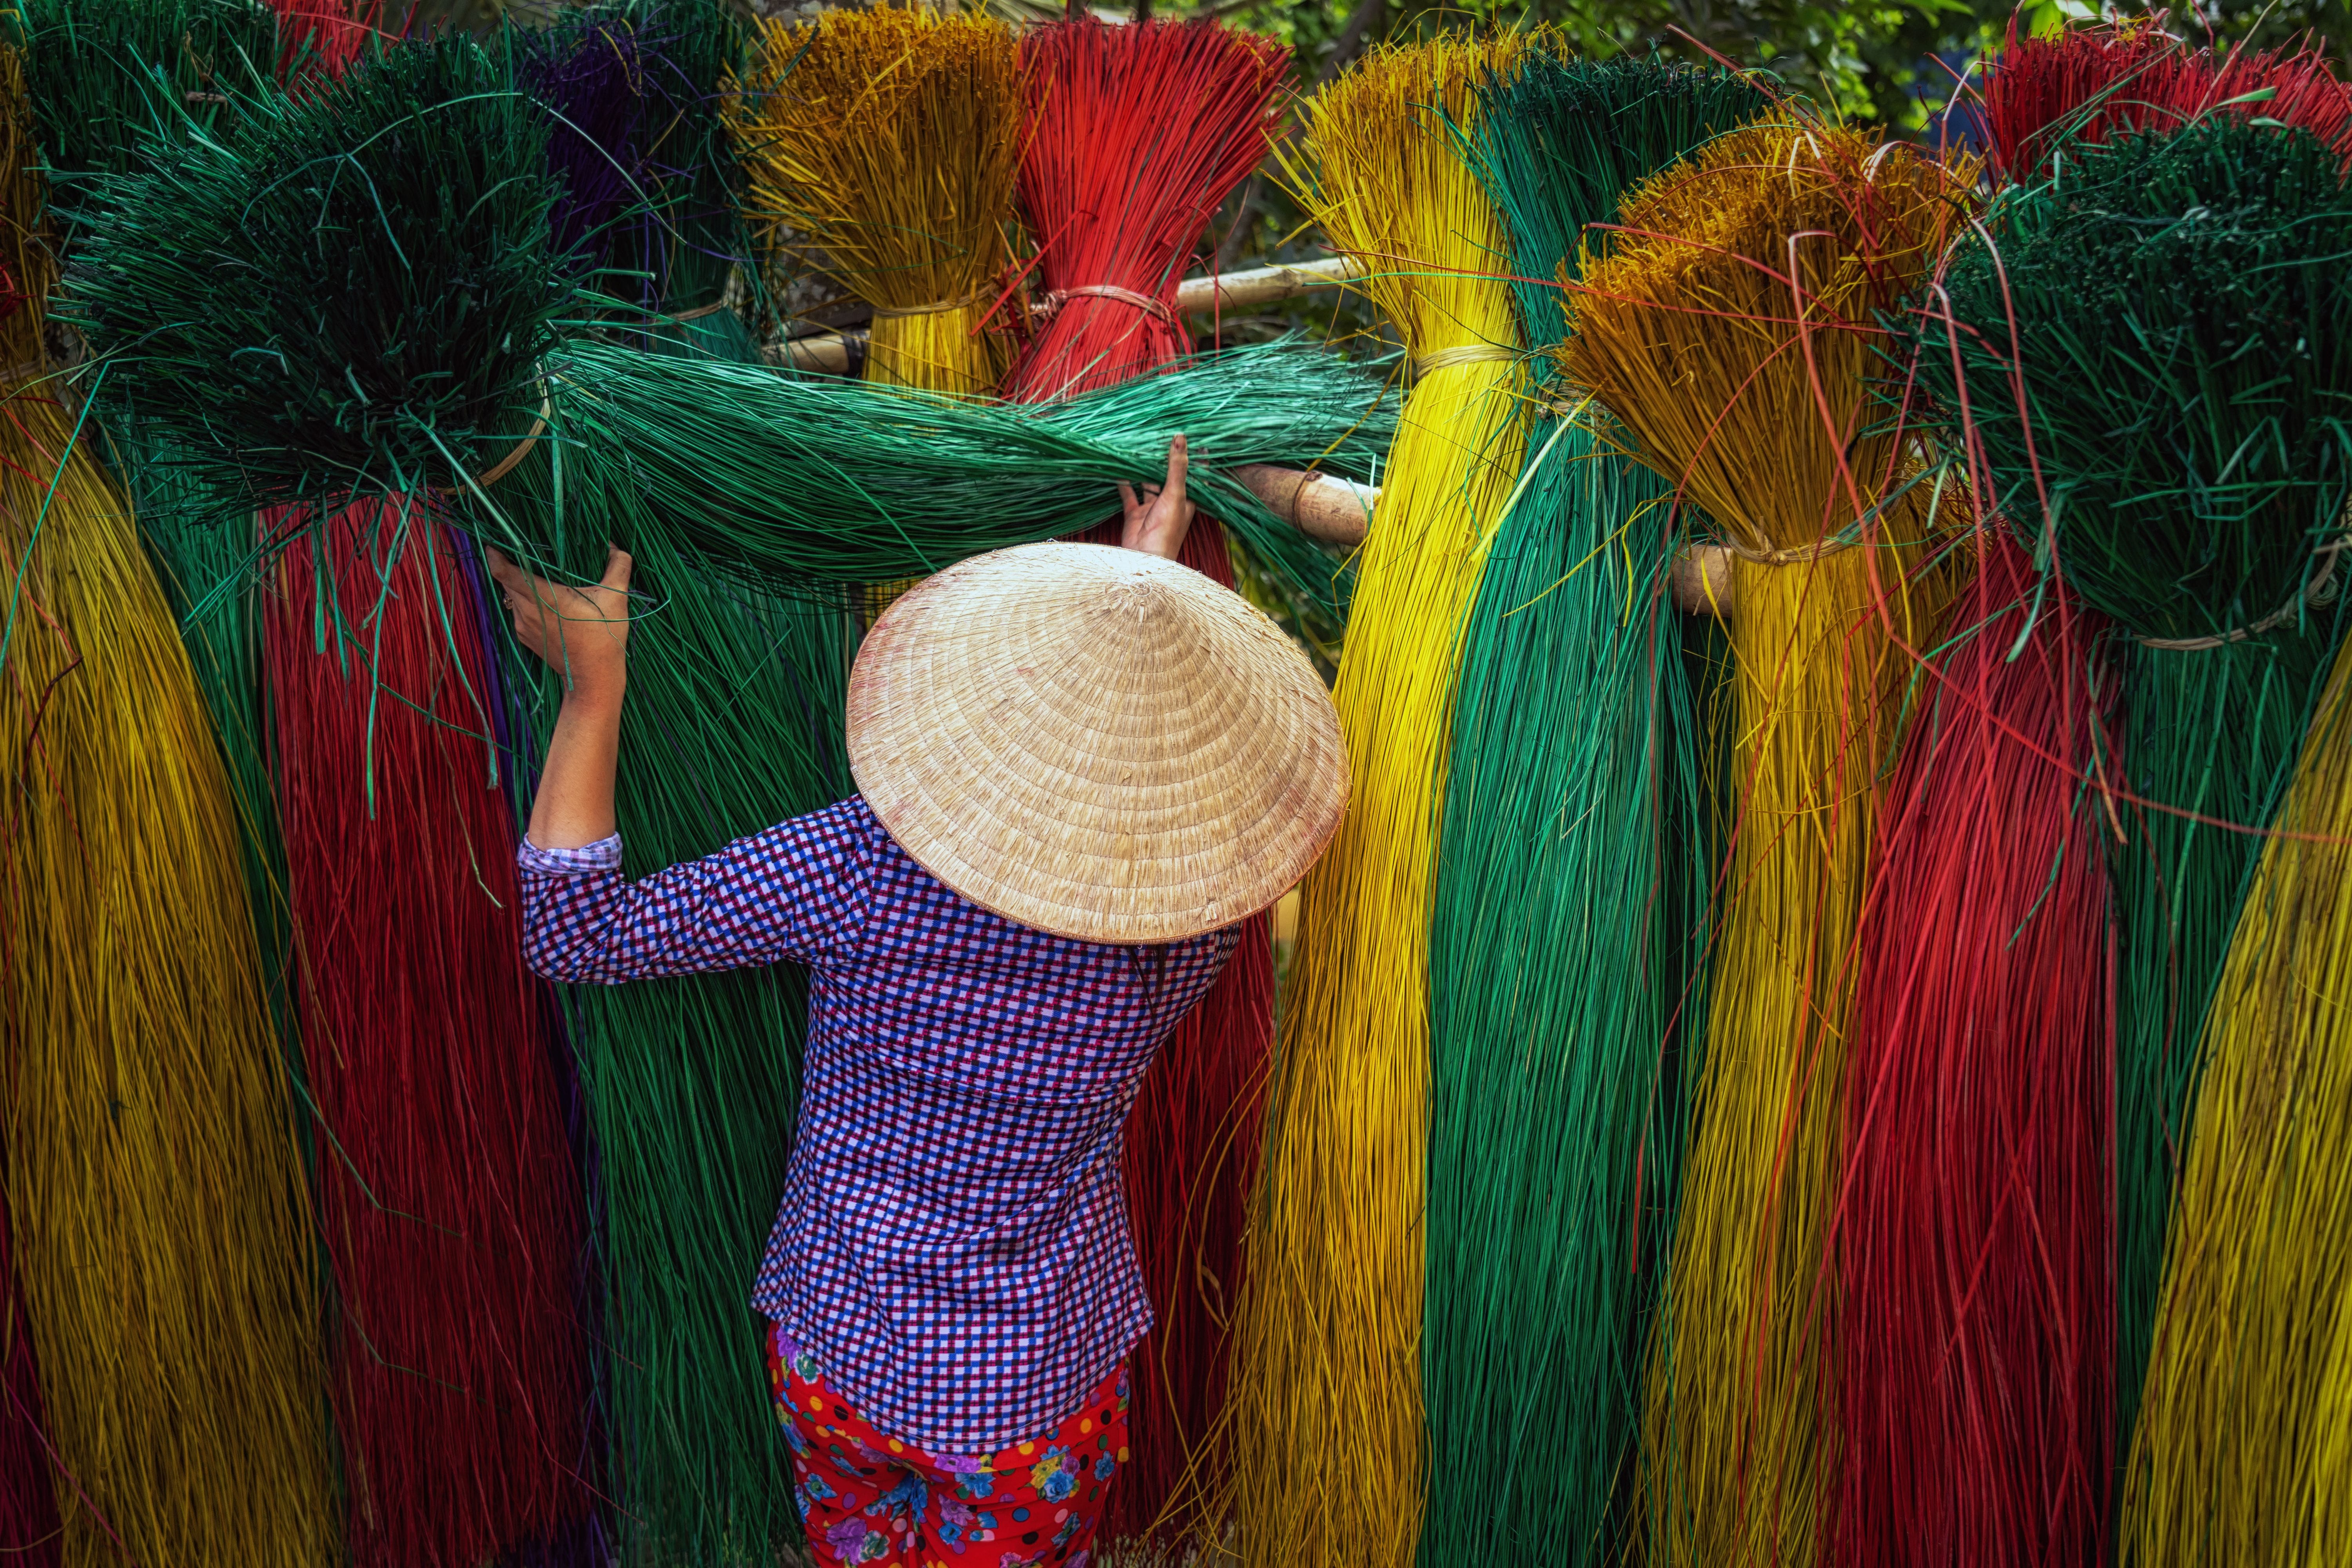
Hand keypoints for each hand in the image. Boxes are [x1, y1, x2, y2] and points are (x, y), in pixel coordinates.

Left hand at [487, 544, 632, 704]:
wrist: (593, 677)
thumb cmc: (603, 637)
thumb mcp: (616, 599)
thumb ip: (618, 566)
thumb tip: (615, 545)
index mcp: (543, 596)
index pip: (504, 571)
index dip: (495, 554)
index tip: (495, 540)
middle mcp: (527, 610)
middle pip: (506, 580)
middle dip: (510, 563)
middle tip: (522, 549)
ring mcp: (523, 624)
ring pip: (512, 595)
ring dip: (520, 583)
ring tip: (539, 575)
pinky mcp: (525, 635)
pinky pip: (519, 611)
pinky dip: (527, 602)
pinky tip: (547, 602)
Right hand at [1118, 435, 1196, 560]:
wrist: (1145, 558)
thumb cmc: (1167, 529)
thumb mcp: (1176, 494)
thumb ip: (1177, 467)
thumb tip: (1180, 439)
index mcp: (1187, 499)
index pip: (1195, 475)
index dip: (1196, 458)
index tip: (1196, 438)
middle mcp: (1171, 501)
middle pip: (1169, 476)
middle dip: (1164, 459)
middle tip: (1159, 436)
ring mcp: (1152, 508)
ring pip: (1148, 483)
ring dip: (1143, 469)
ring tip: (1137, 447)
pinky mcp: (1135, 514)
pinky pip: (1129, 494)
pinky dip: (1124, 482)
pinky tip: (1119, 468)